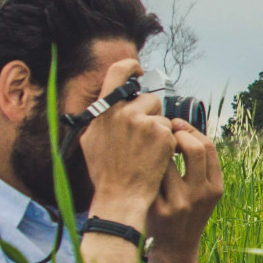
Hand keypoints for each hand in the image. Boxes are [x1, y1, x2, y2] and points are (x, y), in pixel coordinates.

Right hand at [77, 59, 175, 226]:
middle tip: (143, 137)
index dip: (131, 67)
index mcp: (105, 111)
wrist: (121, 195)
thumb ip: (102, 117)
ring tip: (146, 152)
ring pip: (162, 117)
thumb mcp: (91, 139)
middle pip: (149, 99)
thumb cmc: (105, 171)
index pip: (118, 71)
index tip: (138, 70)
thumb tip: (110, 100)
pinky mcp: (164, 135)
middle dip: (151, 114)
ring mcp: (146, 123)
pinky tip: (155, 157)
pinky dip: (167, 143)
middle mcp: (125, 113)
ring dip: (159, 130)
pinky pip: (171, 132)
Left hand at [144, 120, 223, 262]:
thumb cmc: (186, 213)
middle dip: (178, 133)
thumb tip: (183, 128)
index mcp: (215, 188)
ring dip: (158, 150)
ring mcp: (180, 202)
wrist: (174, 249)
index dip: (191, 130)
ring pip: (168, 160)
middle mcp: (201, 194)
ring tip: (152, 148)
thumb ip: (200, 167)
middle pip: (195, 148)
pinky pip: (151, 177)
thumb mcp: (204, 194)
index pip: (208, 147)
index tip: (177, 125)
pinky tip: (141, 164)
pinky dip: (145, 166)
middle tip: (165, 131)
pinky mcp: (159, 209)